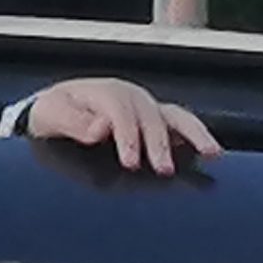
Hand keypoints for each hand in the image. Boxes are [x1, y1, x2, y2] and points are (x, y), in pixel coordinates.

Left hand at [22, 77, 220, 174]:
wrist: (57, 107)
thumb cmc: (52, 113)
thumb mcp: (51, 116)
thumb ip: (73, 123)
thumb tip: (100, 130)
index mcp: (103, 92)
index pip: (120, 113)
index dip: (127, 136)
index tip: (130, 162)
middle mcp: (129, 96)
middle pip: (150, 116)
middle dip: (158, 143)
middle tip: (164, 170)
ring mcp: (145, 106)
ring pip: (174, 116)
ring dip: (194, 135)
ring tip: (212, 154)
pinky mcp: (155, 119)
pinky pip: (179, 124)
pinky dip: (196, 136)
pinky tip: (211, 154)